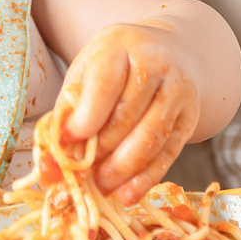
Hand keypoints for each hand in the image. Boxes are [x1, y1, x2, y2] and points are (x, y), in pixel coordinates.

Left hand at [49, 22, 200, 204]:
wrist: (170, 51)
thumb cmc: (116, 65)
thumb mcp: (85, 73)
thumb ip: (66, 113)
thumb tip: (49, 169)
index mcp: (121, 45)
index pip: (105, 85)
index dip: (85, 119)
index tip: (66, 143)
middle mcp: (156, 63)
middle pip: (127, 117)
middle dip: (100, 152)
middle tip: (80, 175)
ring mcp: (179, 90)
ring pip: (150, 139)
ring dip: (121, 171)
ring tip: (100, 187)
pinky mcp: (191, 117)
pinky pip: (169, 153)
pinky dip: (146, 179)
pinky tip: (125, 194)